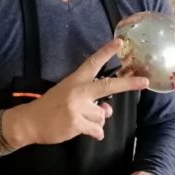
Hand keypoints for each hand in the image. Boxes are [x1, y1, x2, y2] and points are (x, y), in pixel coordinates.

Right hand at [4, 39, 148, 146]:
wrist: (29, 122)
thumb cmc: (51, 107)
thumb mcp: (69, 97)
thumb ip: (91, 101)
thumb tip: (108, 110)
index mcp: (75, 80)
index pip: (93, 63)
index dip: (106, 52)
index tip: (120, 42)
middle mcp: (77, 91)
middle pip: (108, 85)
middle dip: (128, 83)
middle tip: (144, 81)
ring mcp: (76, 107)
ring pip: (102, 114)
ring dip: (96, 120)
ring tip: (80, 120)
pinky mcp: (75, 123)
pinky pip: (96, 129)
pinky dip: (94, 132)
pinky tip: (86, 131)